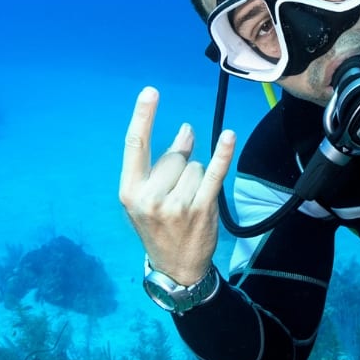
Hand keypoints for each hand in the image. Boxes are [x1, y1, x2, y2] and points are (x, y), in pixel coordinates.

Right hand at [118, 87, 235, 285]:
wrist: (175, 267)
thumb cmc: (159, 227)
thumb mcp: (147, 198)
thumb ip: (161, 164)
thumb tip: (186, 130)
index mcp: (130, 191)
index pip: (135, 145)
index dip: (143, 116)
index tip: (151, 92)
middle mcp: (151, 197)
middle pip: (174, 155)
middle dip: (181, 163)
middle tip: (177, 191)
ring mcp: (177, 204)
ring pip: (195, 165)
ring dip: (196, 177)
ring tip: (188, 202)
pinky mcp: (201, 209)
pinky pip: (215, 173)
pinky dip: (223, 154)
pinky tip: (229, 136)